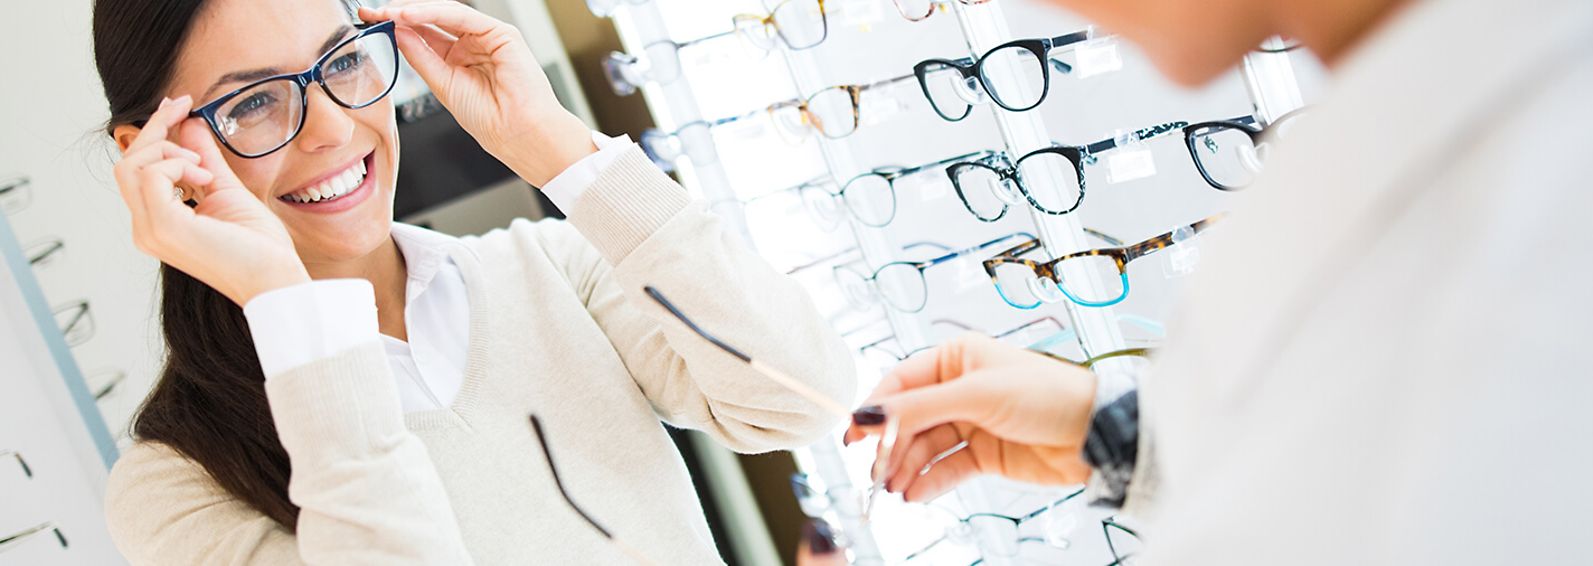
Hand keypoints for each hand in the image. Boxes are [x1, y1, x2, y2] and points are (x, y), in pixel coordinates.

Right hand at [114, 95, 308, 305]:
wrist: (277, 277)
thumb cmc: (259, 246)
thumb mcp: (227, 190)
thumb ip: (205, 159)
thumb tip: (189, 125)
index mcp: (158, 222)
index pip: (137, 170)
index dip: (153, 132)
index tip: (176, 105)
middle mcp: (146, 229)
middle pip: (127, 163)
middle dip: (154, 129)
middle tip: (183, 109)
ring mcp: (151, 230)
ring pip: (131, 165)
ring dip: (169, 151)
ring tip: (204, 167)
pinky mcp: (163, 226)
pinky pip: (151, 175)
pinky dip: (177, 164)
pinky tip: (204, 178)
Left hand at [361, 1, 595, 186]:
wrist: (517, 133)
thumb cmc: (490, 120)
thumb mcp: (442, 85)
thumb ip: (421, 56)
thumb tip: (397, 32)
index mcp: (459, 60)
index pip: (424, 35)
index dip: (397, 27)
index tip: (371, 22)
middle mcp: (473, 45)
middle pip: (432, 20)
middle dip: (400, 14)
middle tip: (372, 12)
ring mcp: (487, 38)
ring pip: (445, 14)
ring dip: (413, 11)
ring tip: (387, 13)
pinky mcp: (502, 34)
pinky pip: (462, 16)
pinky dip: (435, 13)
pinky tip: (410, 16)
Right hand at [843, 333, 1097, 502]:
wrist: (1096, 433)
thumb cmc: (1047, 395)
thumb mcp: (977, 395)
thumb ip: (919, 408)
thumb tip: (870, 413)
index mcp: (956, 357)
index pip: (901, 382)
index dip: (876, 408)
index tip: (854, 433)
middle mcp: (959, 388)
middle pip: (909, 419)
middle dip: (890, 446)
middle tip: (874, 471)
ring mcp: (970, 422)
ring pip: (924, 447)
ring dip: (906, 468)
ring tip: (894, 488)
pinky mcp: (983, 454)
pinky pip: (946, 468)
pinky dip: (928, 482)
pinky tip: (914, 494)